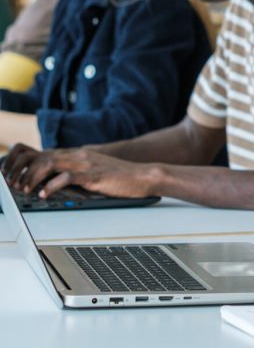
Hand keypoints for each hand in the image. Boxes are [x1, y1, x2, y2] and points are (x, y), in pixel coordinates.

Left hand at [4, 145, 155, 198]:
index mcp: (79, 154)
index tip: (17, 176)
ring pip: (50, 164)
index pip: (45, 153)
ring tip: (26, 190)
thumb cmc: (121, 177)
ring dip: (33, 177)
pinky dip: (50, 186)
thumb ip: (76, 173)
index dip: (27, 164)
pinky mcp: (93, 175)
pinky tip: (44, 194)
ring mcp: (87, 163)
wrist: (144, 176)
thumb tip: (55, 184)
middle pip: (43, 156)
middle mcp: (81, 155)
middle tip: (15, 185)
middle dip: (24, 171)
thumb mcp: (94, 171)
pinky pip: (66, 177)